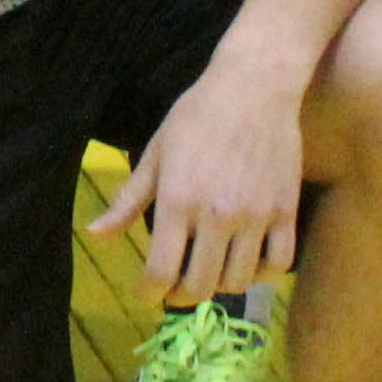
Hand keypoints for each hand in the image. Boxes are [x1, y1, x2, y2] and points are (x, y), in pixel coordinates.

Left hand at [94, 53, 306, 300]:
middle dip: (179, 295)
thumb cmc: (196, 115)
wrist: (254, 86)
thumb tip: (95, 235)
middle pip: (198, 287)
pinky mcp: (286, 210)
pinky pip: (278, 264)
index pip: (159, 273)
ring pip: (238, 282)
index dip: (147, 293)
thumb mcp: (155, 153)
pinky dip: (263, 272)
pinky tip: (248, 259)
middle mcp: (216, 215)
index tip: (145, 293)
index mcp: (177, 201)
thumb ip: (128, 200)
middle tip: (174, 287)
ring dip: (219, 284)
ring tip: (209, 269)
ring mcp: (255, 216)